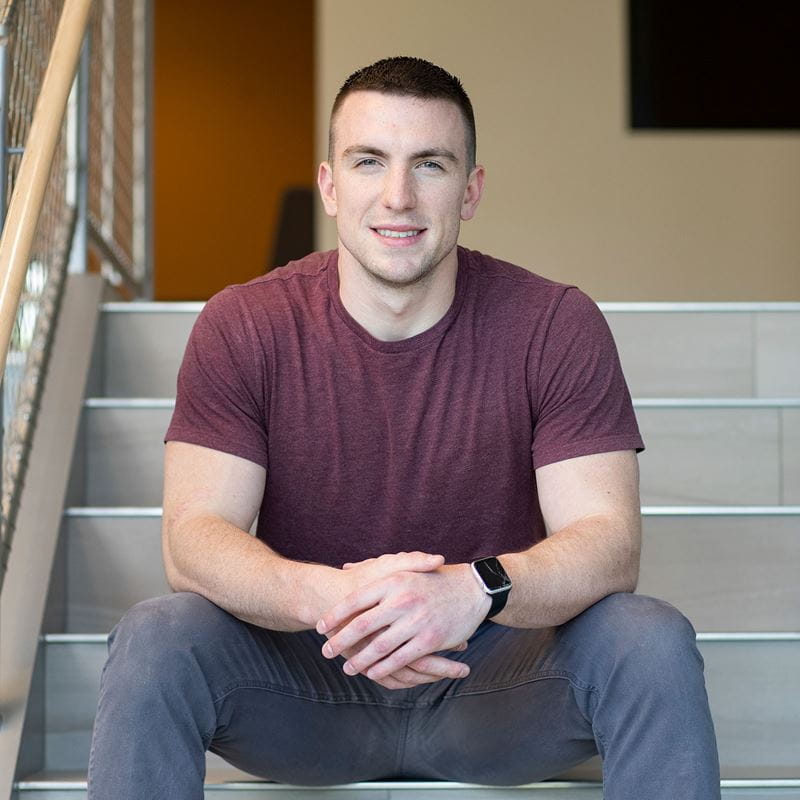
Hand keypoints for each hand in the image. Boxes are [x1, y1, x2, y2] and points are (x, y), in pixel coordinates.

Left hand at [317, 559, 489, 682]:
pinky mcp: (430, 639)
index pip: (355, 600)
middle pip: (361, 625)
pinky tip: (372, 673)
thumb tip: (346, 568)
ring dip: (359, 660)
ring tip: (347, 668)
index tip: (320, 627)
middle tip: (326, 651)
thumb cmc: (433, 578)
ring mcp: (416, 621)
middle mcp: (401, 600)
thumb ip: (374, 569)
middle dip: (340, 641)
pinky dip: (383, 668)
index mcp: (392, 581)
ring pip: (379, 647)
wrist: (471, 589)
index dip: (335, 616)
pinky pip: (400, 658)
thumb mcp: (404, 568)